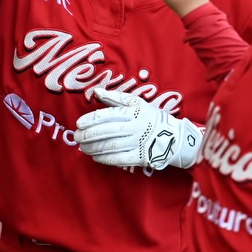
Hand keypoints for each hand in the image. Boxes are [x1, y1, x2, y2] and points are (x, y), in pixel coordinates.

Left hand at [75, 88, 202, 170]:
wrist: (175, 138)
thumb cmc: (152, 118)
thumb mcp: (137, 103)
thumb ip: (115, 98)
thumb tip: (96, 92)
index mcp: (133, 112)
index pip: (108, 115)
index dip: (90, 120)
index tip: (78, 123)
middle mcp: (134, 127)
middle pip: (106, 132)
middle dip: (87, 135)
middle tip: (76, 137)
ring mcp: (137, 143)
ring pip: (110, 146)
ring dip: (93, 147)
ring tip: (82, 148)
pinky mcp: (140, 157)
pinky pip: (118, 159)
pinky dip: (105, 158)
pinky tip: (95, 157)